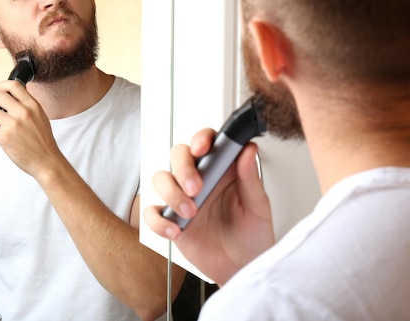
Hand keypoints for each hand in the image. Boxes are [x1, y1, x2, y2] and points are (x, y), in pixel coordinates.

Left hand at [0, 80, 63, 177]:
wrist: (48, 162)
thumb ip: (29, 106)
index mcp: (33, 105)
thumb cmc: (44, 142)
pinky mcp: (5, 138)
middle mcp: (23, 112)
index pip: (13, 85)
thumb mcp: (41, 117)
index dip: (1, 86)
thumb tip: (12, 98)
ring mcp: (14, 124)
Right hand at [144, 128, 274, 284]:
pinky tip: (176, 231)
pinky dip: (158, 221)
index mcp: (222, 170)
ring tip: (190, 214)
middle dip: (183, 168)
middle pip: (178, 155)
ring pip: (161, 179)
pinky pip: (152, 213)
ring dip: (171, 193)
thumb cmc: (252, 236)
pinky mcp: (171, 220)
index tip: (202, 148)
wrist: (241, 269)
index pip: (207, 142)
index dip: (200, 139)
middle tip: (196, 188)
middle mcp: (200, 179)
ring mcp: (183, 198)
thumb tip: (248, 150)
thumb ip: (250, 178)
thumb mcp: (258, 207)